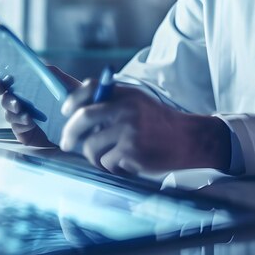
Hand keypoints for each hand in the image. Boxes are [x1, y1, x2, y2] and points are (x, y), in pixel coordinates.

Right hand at [0, 65, 80, 146]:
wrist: (82, 124)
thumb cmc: (75, 102)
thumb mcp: (67, 85)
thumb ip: (54, 74)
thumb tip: (40, 66)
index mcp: (28, 88)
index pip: (7, 83)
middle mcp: (22, 102)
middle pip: (5, 99)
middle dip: (7, 101)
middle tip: (17, 104)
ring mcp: (22, 118)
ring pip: (9, 114)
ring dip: (16, 114)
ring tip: (27, 116)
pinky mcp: (25, 134)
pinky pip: (17, 128)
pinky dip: (21, 125)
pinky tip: (30, 123)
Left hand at [59, 80, 231, 174]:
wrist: (188, 140)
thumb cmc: (158, 123)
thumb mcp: (137, 102)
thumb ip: (112, 102)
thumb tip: (77, 110)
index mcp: (125, 94)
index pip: (91, 87)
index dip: (73, 99)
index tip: (66, 111)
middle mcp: (126, 108)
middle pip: (84, 117)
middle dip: (70, 133)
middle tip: (66, 143)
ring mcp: (128, 129)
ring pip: (91, 145)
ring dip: (94, 156)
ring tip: (108, 157)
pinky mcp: (132, 150)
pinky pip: (105, 162)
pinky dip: (110, 166)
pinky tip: (124, 164)